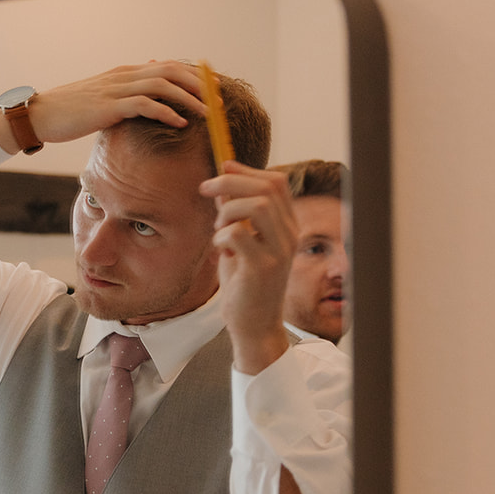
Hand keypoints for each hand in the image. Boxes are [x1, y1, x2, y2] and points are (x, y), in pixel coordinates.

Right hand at [0, 61, 207, 153]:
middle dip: (199, 83)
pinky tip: (181, 124)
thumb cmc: (69, 113)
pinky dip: (167, 113)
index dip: (194, 74)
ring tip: (208, 113)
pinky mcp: (109, 106)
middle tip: (220, 97)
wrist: (39, 115)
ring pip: (163, 85)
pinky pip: (145, 105)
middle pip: (172, 70)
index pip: (167, 66)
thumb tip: (144, 105)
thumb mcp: (101, 101)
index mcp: (124, 73)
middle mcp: (124, 75)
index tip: (214, 86)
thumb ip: (124, 99)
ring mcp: (117, 89)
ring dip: (190, 98)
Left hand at [199, 162, 296, 374]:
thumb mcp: (240, 242)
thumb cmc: (244, 282)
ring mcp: (279, 251)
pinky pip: (238, 234)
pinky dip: (221, 236)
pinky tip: (220, 250)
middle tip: (205, 189)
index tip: (222, 169)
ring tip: (218, 229)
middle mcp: (289, 235)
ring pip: (257, 206)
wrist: (254, 324)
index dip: (247, 170)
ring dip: (227, 210)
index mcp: (287, 225)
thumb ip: (235, 214)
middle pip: (266, 187)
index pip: (276, 182)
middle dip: (230, 181)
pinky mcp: (263, 268)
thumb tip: (222, 183)